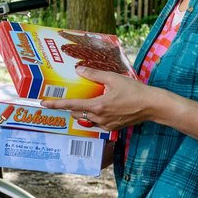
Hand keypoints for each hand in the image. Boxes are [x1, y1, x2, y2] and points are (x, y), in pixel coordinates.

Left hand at [40, 66, 163, 132]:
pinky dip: (94, 115)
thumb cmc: (135, 91)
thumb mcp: (114, 79)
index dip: (56, 104)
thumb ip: (95, 75)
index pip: (71, 106)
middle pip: (77, 113)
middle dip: (71, 106)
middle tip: (69, 97)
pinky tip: (102, 107)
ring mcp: (106, 125)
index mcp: (98, 106)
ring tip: (87, 101)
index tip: (44, 103)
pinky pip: (97, 123)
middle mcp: (99, 118)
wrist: (152, 106)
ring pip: (86, 119)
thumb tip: (79, 70)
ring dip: (83, 111)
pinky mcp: (113, 127)